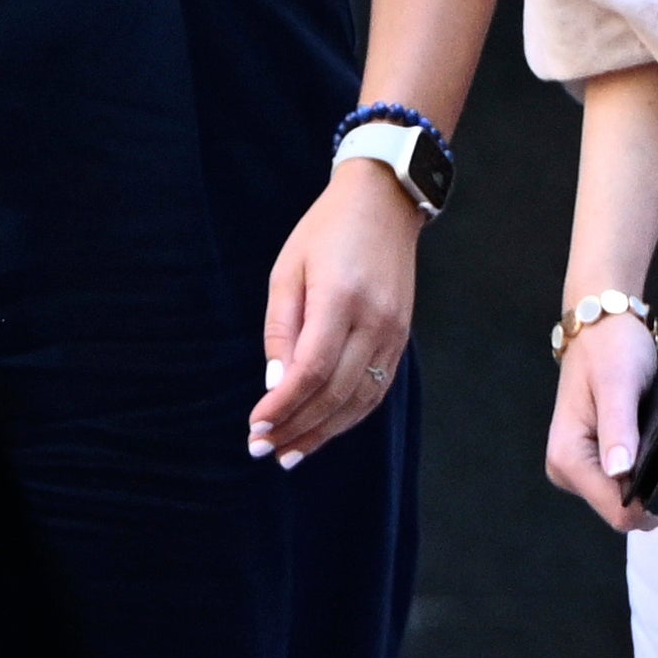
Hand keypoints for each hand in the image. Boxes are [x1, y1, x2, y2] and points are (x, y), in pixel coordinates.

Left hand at [250, 160, 419, 466]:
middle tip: (263, 450)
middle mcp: (375, 321)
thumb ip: (281, 329)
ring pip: (360, 400)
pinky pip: (377, 389)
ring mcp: (394, 332)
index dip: (283, 406)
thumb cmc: (325, 232)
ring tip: (290, 453)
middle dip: (297, 427)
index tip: (255, 428)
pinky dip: (349, 416)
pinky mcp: (402, 337)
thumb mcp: (288, 270)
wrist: (384, 204)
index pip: (312, 371)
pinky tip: (323, 430)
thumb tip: (276, 384)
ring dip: (323, 431)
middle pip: (335, 393)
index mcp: (341, 298)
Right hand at [542, 311, 657, 532]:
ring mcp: (579, 470)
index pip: (617, 511)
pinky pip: (626, 487)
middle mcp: (567, 471)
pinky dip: (652, 478)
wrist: (602, 325)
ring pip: (627, 503)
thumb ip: (619, 429)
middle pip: (623, 512)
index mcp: (568, 458)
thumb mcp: (619, 384)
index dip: (655, 504)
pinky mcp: (593, 463)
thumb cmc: (611, 349)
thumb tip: (621, 472)